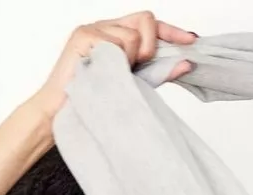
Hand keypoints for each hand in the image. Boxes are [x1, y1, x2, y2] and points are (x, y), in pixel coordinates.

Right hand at [31, 11, 196, 119]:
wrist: (61, 117)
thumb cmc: (93, 103)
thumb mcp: (133, 85)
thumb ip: (158, 72)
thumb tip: (187, 64)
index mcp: (116, 36)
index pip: (149, 24)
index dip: (172, 31)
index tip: (191, 41)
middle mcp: (105, 27)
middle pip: (145, 19)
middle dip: (151, 44)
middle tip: (141, 65)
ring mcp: (92, 29)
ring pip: (131, 35)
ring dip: (129, 60)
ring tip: (112, 77)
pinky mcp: (83, 36)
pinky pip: (115, 42)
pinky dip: (115, 61)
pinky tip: (101, 72)